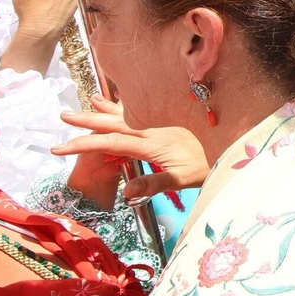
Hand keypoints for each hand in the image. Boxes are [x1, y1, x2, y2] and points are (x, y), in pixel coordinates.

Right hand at [56, 95, 210, 206]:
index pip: (110, 142)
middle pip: (114, 123)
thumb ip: (155, 184)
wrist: (234, 144)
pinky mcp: (168, 123)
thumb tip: (126, 192)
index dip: (84, 144)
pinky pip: (140, 113)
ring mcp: (161, 124)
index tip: (60, 147)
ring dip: (105, 111)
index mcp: (152, 142)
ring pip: (126, 114)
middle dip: (87, 121)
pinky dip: (125, 108)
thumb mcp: (183, 179)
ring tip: (86, 103)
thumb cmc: (210, 164)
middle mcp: (154, 128)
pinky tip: (119, 103)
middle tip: (63, 116)